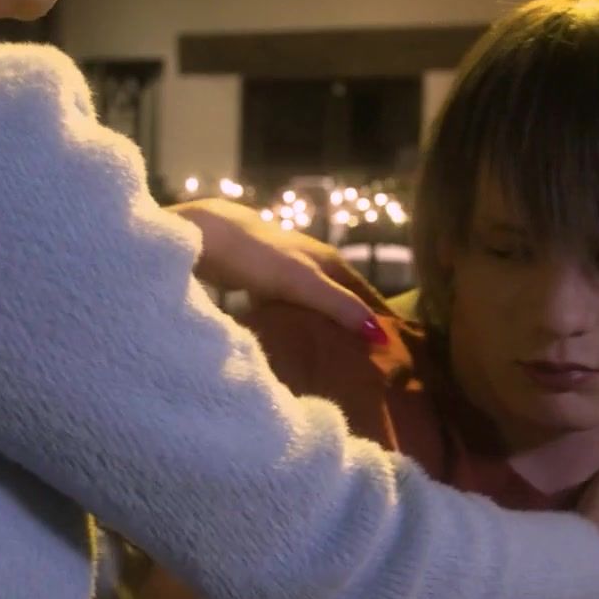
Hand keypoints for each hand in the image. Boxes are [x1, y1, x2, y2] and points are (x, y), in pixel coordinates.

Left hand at [170, 198, 386, 339]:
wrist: (206, 235)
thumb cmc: (259, 257)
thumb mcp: (304, 283)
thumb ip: (339, 306)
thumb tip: (381, 336)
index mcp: (329, 261)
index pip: (364, 293)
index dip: (377, 318)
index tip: (392, 351)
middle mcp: (312, 262)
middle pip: (339, 297)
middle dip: (351, 324)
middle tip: (363, 363)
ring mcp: (285, 270)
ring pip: (312, 302)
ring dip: (322, 325)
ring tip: (330, 359)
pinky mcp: (259, 280)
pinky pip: (285, 306)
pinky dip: (293, 322)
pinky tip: (290, 341)